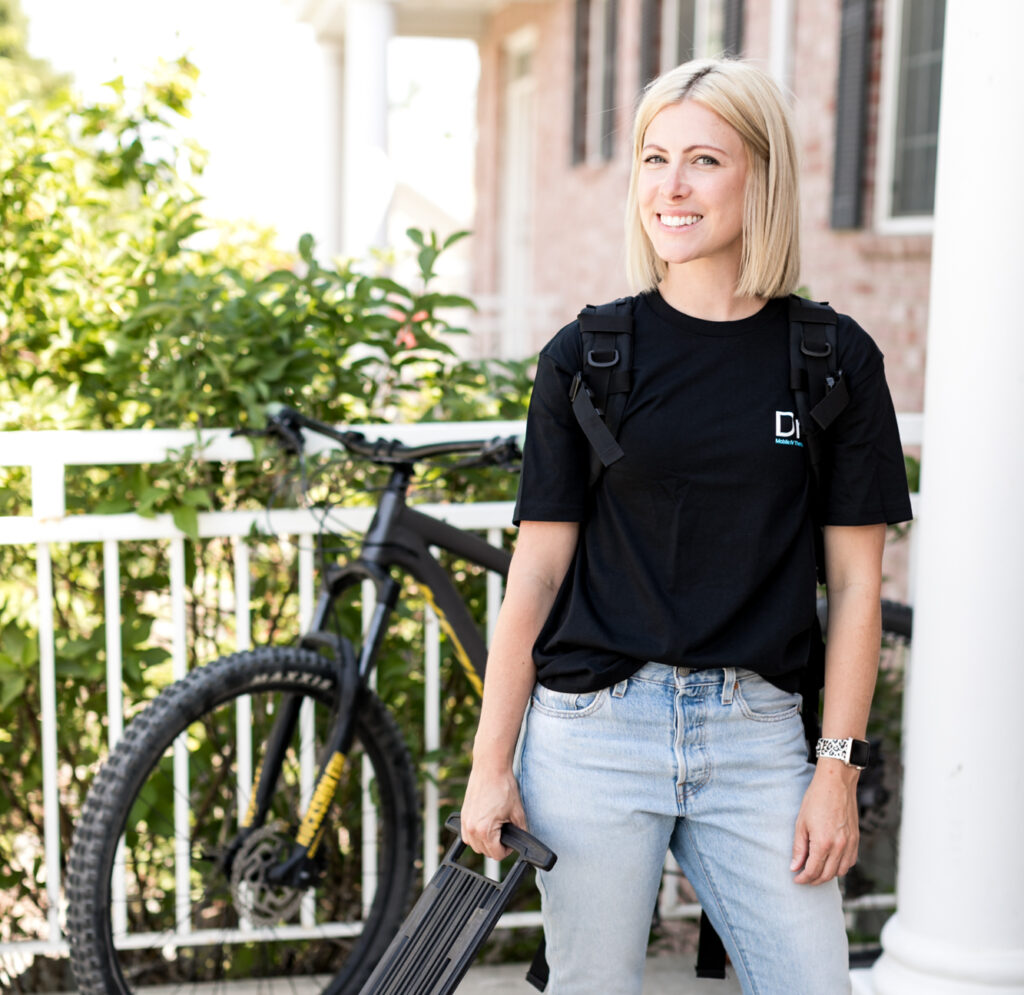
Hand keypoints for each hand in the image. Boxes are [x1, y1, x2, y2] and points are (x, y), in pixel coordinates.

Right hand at [460, 762, 527, 860]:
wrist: (491, 768)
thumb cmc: (503, 787)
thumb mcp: (518, 813)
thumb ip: (520, 831)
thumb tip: (521, 841)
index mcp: (485, 830)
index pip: (496, 855)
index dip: (507, 851)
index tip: (511, 842)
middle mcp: (471, 828)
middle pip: (484, 852)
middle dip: (496, 846)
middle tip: (506, 834)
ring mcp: (465, 822)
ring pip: (473, 845)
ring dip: (485, 842)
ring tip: (496, 830)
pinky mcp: (463, 815)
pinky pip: (467, 835)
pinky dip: (475, 835)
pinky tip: (485, 826)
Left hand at [790, 762, 859, 884]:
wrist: (836, 783)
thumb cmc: (816, 799)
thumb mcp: (801, 823)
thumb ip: (799, 848)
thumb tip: (794, 867)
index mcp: (823, 843)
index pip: (813, 871)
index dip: (803, 878)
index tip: (796, 879)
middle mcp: (839, 846)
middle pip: (827, 875)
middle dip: (814, 880)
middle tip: (804, 878)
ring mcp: (850, 843)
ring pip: (841, 871)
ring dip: (828, 875)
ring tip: (816, 870)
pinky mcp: (856, 839)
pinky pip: (850, 862)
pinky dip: (841, 867)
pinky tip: (831, 862)